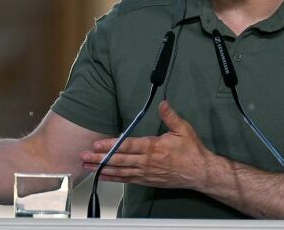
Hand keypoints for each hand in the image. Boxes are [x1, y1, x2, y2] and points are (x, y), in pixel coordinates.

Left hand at [80, 100, 214, 189]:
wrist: (200, 173)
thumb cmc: (192, 152)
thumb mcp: (184, 129)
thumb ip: (171, 116)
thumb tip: (163, 103)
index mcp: (154, 147)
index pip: (127, 146)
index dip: (110, 145)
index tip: (96, 145)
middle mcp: (147, 162)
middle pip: (119, 160)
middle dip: (99, 158)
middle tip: (83, 157)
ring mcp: (146, 173)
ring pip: (120, 171)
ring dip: (102, 169)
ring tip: (87, 166)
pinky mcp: (147, 181)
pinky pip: (127, 180)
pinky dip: (113, 178)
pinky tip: (103, 176)